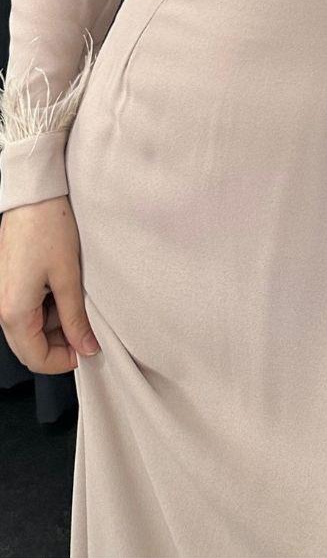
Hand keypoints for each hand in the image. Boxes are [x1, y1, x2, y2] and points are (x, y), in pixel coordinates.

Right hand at [0, 195, 101, 373]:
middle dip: (61, 343)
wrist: (32, 197)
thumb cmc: (48, 229)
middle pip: (31, 347)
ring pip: (31, 329)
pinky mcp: (10, 285)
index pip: (36, 359)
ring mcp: (5, 297)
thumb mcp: (69, 277)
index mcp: (14, 313)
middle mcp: (3, 309)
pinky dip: (49, 308)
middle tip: (88, 328)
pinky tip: (66, 288)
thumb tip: (86, 348)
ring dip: (56, 324)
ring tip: (78, 299)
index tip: (88, 350)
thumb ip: (76, 318)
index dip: (64, 361)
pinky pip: (29, 310)